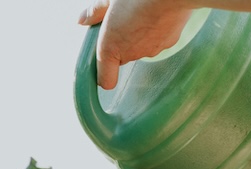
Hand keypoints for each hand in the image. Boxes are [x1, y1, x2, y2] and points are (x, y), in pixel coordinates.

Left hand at [78, 0, 194, 89]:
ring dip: (140, 36)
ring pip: (142, 47)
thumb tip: (82, 20)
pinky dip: (157, 31)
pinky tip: (157, 13)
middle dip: (122, 42)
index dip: (104, 77)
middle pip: (123, 56)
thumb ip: (96, 11)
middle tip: (124, 21)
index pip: (106, 79)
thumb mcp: (110, 0)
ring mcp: (151, 50)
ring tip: (142, 13)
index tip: (103, 69)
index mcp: (110, 46)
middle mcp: (130, 53)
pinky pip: (158, 40)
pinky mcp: (168, 43)